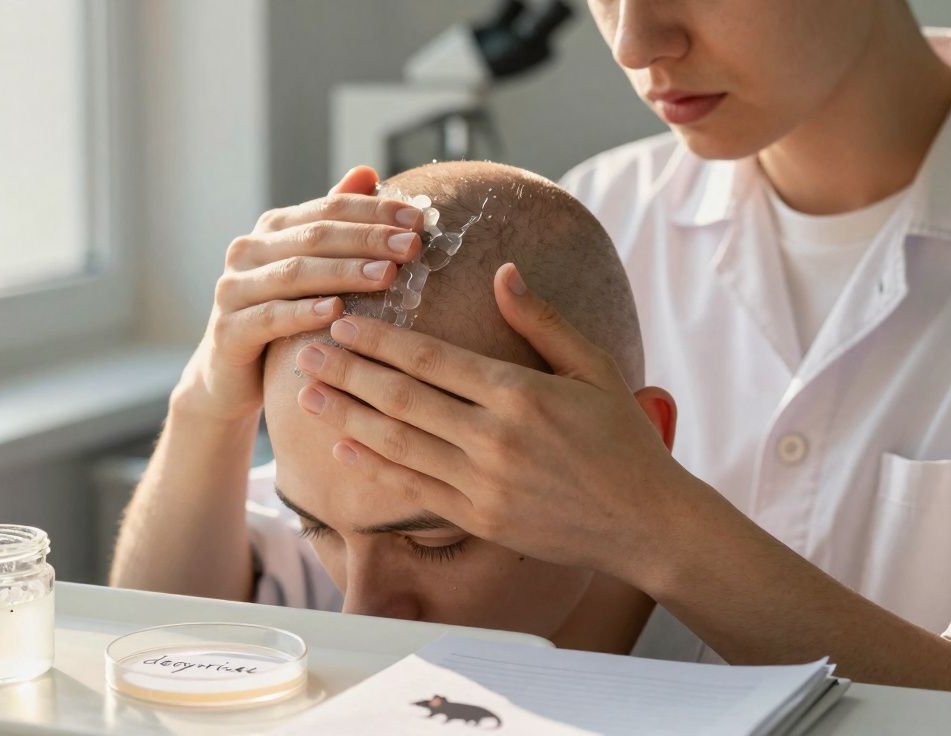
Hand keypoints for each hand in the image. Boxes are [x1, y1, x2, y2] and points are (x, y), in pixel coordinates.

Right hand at [172, 166, 424, 422]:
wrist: (230, 378)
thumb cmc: (282, 319)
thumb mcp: (311, 271)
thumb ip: (334, 225)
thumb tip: (367, 172)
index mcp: (272, 229)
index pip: (329, 208)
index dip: (375, 210)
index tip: (419, 219)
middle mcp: (247, 251)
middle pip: (315, 236)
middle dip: (368, 239)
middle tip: (411, 246)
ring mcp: (233, 289)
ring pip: (295, 273)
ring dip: (344, 272)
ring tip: (386, 274)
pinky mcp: (227, 331)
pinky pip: (270, 317)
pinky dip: (303, 313)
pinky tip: (336, 312)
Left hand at [291, 262, 696, 578]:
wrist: (646, 523)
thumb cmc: (622, 439)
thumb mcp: (594, 367)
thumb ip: (542, 321)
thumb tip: (502, 271)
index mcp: (519, 393)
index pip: (430, 358)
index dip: (379, 339)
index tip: (343, 322)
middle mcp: (493, 438)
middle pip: (401, 398)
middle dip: (346, 373)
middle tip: (304, 352)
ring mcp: (482, 483)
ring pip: (397, 444)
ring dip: (347, 416)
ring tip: (307, 394)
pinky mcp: (478, 519)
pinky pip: (413, 488)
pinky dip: (374, 466)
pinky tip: (343, 445)